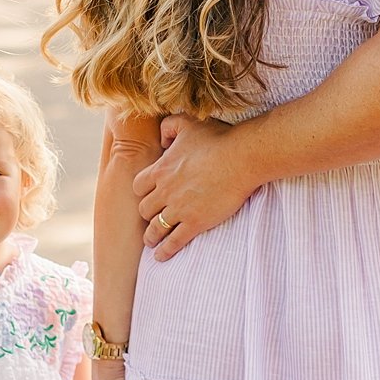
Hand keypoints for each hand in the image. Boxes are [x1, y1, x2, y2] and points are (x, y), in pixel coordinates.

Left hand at [134, 114, 252, 260]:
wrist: (241, 158)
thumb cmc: (218, 139)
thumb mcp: (188, 123)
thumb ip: (169, 126)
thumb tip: (161, 140)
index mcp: (161, 169)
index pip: (138, 186)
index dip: (143, 192)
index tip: (148, 196)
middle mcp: (165, 191)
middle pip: (144, 209)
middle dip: (147, 214)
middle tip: (151, 219)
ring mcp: (179, 209)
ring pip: (155, 228)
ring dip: (151, 237)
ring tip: (152, 242)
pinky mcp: (195, 222)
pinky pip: (174, 241)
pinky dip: (165, 251)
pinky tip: (162, 256)